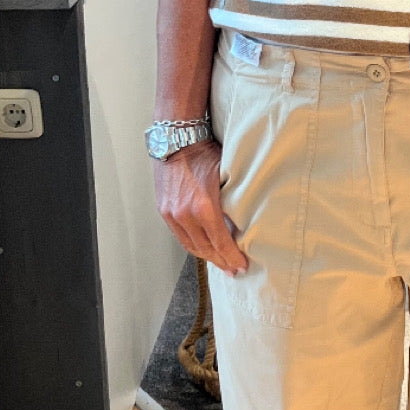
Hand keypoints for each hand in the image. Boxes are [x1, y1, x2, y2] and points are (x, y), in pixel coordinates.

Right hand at [153, 140, 248, 276]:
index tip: (242, 266)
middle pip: (205, 249)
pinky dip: (193, 245)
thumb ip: (233, 201)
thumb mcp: (227, 175)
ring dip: (206, 257)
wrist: (177, 140)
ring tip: (220, 263)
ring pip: (190, 245)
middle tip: (234, 270)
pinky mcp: (163, 211)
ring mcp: (171, 214)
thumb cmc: (205, 153)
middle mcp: (185, 214)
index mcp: (204, 207)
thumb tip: (247, 221)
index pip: (220, 242)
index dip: (232, 257)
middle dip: (221, 261)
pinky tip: (203, 249)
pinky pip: (180, 236)